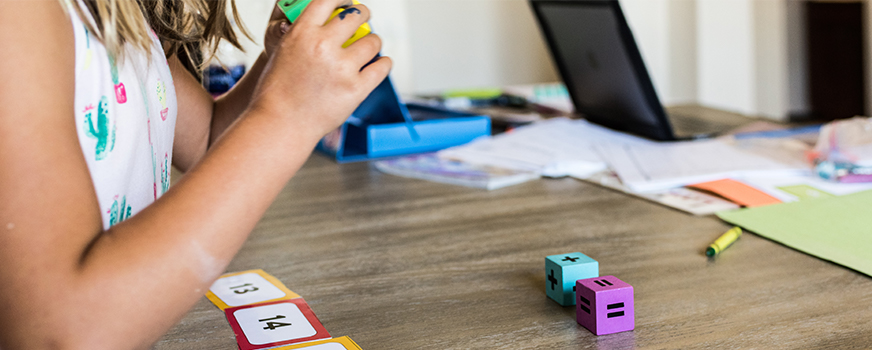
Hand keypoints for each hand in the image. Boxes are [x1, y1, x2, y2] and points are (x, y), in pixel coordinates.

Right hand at [251, 0, 390, 141]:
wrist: (280, 124)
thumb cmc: (277, 92)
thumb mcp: (282, 52)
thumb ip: (304, 35)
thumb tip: (327, 23)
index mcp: (302, 32)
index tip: (348, 1)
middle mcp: (323, 45)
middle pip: (356, 15)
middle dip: (363, 14)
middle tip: (364, 18)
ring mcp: (342, 68)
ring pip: (373, 41)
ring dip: (374, 41)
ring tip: (370, 46)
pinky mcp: (356, 89)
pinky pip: (382, 67)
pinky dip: (384, 63)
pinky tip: (382, 62)